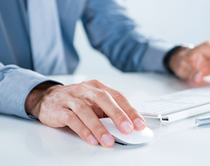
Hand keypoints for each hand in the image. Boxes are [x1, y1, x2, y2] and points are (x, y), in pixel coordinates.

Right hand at [25, 80, 145, 146]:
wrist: (47, 98)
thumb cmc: (77, 101)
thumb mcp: (95, 102)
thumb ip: (109, 112)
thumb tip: (128, 126)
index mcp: (98, 87)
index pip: (118, 96)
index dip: (130, 110)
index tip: (139, 124)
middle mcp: (85, 89)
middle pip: (104, 99)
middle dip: (117, 115)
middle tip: (127, 129)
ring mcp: (71, 98)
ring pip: (86, 111)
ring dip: (99, 127)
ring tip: (108, 140)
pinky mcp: (59, 109)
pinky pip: (72, 120)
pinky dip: (83, 131)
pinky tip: (92, 139)